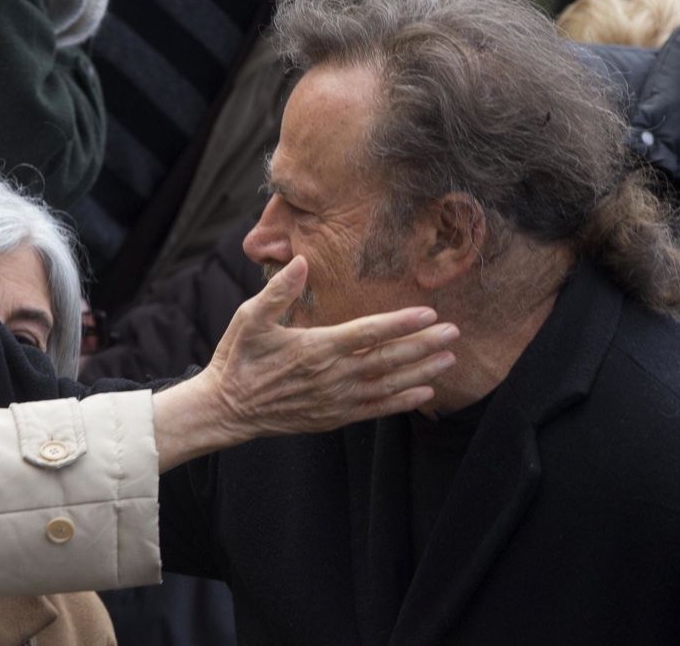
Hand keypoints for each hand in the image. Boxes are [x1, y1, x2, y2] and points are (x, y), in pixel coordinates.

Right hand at [152, 255, 456, 471]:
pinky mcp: (333, 417)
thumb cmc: (238, 358)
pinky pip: (376, 410)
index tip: (428, 313)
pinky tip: (425, 393)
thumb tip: (302, 262)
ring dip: (420, 372)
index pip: (367, 333)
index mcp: (315, 348)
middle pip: (387, 359)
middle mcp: (331, 376)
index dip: (400, 323)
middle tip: (453, 333)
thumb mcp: (250, 318)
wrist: (226, 408)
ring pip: (388, 385)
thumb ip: (278, 291)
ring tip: (449, 359)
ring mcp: (335, 400)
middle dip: (423, 345)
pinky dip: (402, 402)